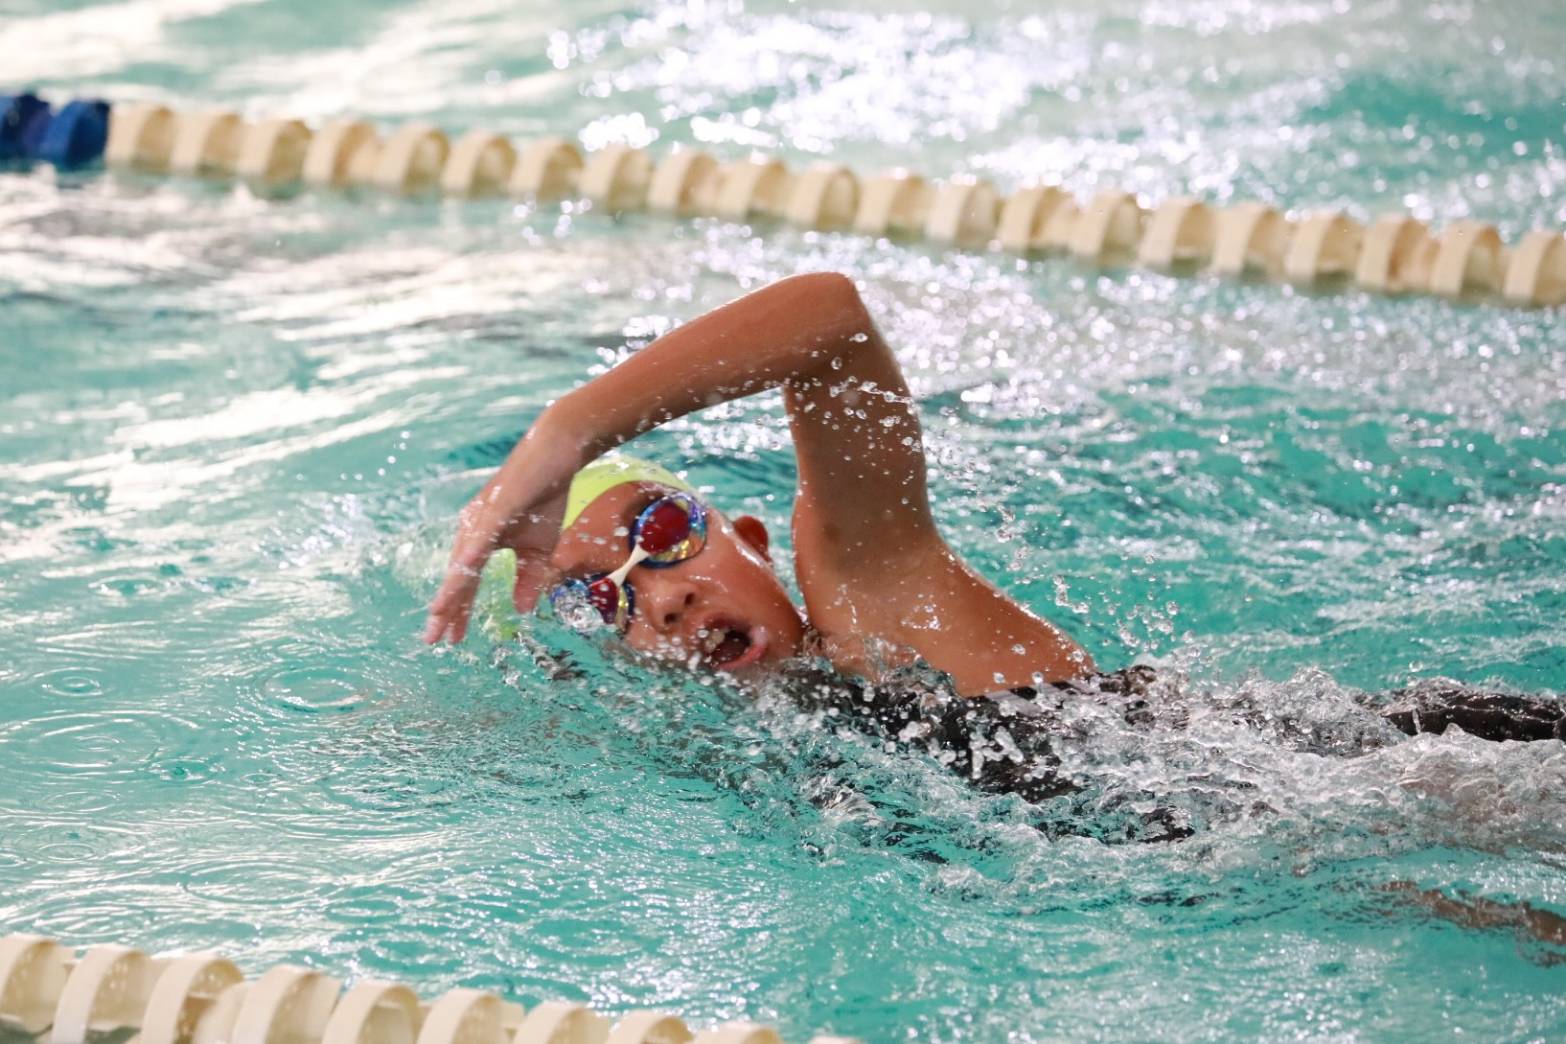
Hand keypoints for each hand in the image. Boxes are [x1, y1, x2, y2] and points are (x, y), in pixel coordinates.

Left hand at [422, 421, 580, 643]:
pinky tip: (457, 584)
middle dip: (446, 609)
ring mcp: (480, 519)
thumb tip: (520, 611)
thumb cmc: (545, 497)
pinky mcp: (493, 510)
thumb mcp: (540, 550)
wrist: (557, 454)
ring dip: (449, 593)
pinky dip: (466, 566)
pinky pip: (477, 544)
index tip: (452, 638)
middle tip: (432, 640)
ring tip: (437, 618)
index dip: (459, 609)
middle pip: (456, 576)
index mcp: (480, 539)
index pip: (466, 581)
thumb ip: (528, 579)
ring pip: (461, 564)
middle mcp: (472, 529)